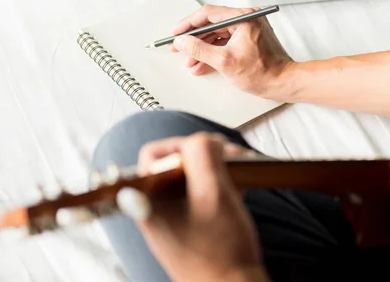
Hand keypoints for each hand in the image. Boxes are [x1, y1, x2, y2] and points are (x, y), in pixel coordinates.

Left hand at [119, 133, 268, 281]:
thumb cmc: (221, 251)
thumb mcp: (214, 192)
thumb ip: (203, 155)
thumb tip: (203, 138)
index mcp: (149, 201)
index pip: (153, 155)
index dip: (182, 145)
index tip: (208, 149)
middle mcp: (155, 209)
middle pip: (175, 164)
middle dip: (207, 156)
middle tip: (231, 158)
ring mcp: (171, 219)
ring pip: (190, 179)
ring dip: (216, 171)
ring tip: (240, 175)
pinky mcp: (187, 227)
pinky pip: (199, 196)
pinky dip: (218, 187)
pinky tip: (237, 191)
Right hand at [169, 4, 294, 98]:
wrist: (282, 83)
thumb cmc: (263, 72)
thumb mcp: (224, 61)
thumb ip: (199, 49)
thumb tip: (182, 42)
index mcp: (244, 17)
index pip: (209, 14)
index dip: (189, 24)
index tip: (176, 33)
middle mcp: (247, 19)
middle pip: (212, 25)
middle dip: (194, 40)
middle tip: (178, 48)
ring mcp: (248, 29)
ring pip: (217, 36)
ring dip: (202, 49)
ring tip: (189, 62)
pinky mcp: (248, 40)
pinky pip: (225, 43)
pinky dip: (213, 53)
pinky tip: (201, 64)